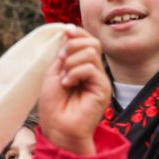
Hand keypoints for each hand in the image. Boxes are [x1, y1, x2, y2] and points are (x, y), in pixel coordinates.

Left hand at [38, 27, 110, 155]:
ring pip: (91, 53)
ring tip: (64, 78)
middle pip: (93, 42)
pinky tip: (68, 84)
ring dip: (71, 62)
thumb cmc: (54, 104)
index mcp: (83, 66)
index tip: (65, 31)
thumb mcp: (55, 71)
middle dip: (73, 45)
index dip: (77, 32)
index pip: (87, 40)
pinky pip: (91, 69)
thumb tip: (69, 30)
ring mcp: (100, 80)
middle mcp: (94, 72)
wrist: (58, 127)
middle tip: (61, 60)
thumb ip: (64, 52)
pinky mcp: (103, 89)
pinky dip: (75, 73)